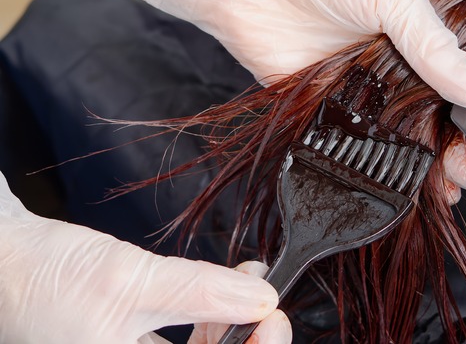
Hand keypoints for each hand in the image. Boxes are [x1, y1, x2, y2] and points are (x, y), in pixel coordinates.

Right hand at [0, 171, 288, 343]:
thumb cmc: (41, 278)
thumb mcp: (130, 285)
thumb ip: (199, 295)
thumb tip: (260, 301)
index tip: (274, 320)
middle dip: (247, 337)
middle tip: (267, 303)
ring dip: (231, 323)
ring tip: (249, 282)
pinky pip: (182, 342)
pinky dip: (208, 316)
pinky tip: (227, 287)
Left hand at [129, 0, 465, 202]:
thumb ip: (434, 47)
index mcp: (414, 38)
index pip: (453, 86)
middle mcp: (387, 68)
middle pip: (426, 120)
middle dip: (449, 153)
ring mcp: (353, 91)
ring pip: (390, 139)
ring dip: (413, 168)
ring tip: (437, 195)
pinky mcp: (316, 108)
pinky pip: (346, 144)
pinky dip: (365, 166)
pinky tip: (384, 186)